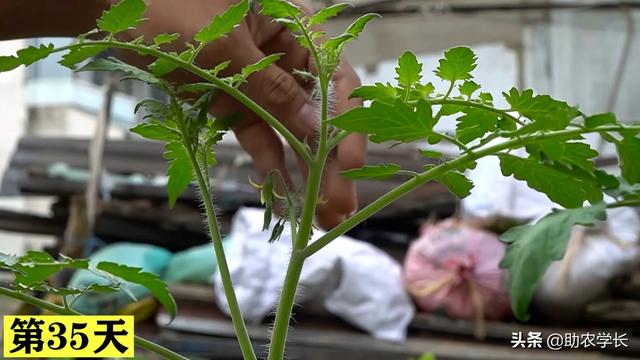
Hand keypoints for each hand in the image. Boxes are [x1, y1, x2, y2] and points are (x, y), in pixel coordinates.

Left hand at [126, 0, 365, 228]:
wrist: (108, 8)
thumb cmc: (170, 8)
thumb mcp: (226, 52)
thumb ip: (274, 93)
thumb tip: (321, 133)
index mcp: (294, 27)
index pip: (336, 81)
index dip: (348, 126)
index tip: (349, 168)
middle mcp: (284, 55)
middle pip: (318, 112)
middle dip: (330, 162)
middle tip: (339, 207)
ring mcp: (258, 81)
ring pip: (290, 130)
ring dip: (305, 172)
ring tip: (321, 214)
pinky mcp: (233, 101)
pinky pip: (257, 135)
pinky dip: (268, 163)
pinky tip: (285, 196)